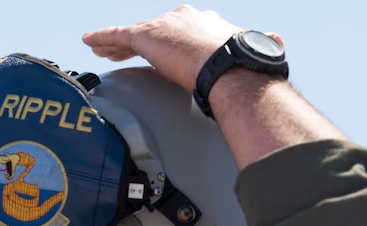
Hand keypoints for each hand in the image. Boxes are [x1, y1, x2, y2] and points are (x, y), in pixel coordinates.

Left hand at [82, 5, 248, 90]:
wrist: (232, 65)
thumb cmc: (246, 65)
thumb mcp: (253, 52)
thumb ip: (259, 47)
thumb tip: (278, 42)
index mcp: (206, 24)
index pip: (178, 31)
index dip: (168, 42)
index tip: (163, 51)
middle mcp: (183, 18)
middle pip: (153, 30)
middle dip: (138, 41)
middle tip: (121, 50)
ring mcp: (164, 26)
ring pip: (133, 34)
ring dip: (115, 43)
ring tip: (102, 49)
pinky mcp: (148, 36)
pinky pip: (117, 35)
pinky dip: (102, 37)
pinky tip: (88, 41)